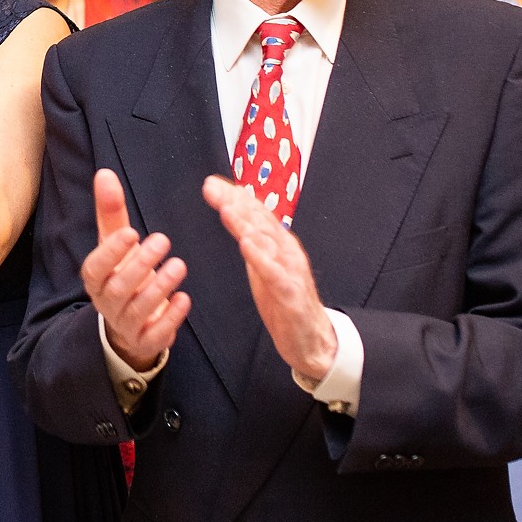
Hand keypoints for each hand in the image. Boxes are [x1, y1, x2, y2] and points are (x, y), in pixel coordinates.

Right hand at [81, 170, 188, 372]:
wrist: (128, 323)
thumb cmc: (122, 273)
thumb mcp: (116, 244)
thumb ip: (111, 211)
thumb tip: (104, 173)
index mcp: (95, 279)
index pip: (96, 266)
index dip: (112, 251)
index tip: (132, 232)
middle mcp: (106, 303)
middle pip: (119, 287)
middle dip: (141, 264)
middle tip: (163, 240)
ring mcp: (124, 325)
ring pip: (137, 310)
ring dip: (159, 287)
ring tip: (180, 265)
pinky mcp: (145, 341)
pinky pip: (155, 335)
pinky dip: (170, 319)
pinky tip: (185, 300)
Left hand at [202, 177, 337, 383]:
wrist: (310, 338)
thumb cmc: (283, 298)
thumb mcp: (261, 264)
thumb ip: (250, 238)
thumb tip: (233, 213)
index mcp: (277, 242)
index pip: (255, 213)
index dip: (234, 197)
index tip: (211, 184)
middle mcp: (286, 250)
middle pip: (259, 221)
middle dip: (235, 202)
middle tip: (212, 188)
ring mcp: (290, 269)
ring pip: (267, 241)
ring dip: (246, 223)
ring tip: (227, 209)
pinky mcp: (291, 292)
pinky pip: (274, 272)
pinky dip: (260, 257)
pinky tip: (246, 244)